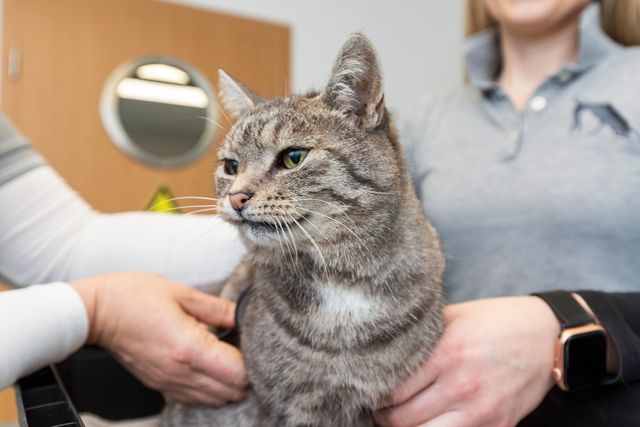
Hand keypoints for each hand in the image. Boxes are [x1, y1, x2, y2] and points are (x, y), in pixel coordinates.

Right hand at [71, 272, 247, 405]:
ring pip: (214, 401)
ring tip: (229, 359)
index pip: (237, 373)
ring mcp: (169, 383)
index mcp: (189, 348)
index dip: (252, 361)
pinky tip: (209, 369)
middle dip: (245, 375)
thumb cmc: (133, 296)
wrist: (94, 313)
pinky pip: (194, 399)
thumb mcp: (180, 292)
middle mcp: (181, 372)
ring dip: (228, 384)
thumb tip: (243, 315)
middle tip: (245, 351)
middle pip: (231, 392)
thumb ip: (217, 308)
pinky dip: (209, 390)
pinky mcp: (160, 386)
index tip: (252, 343)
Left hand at [376, 297, 560, 426]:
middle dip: (382, 417)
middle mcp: (461, 386)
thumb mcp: (453, 317)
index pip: (392, 390)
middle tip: (379, 409)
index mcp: (446, 355)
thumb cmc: (495, 321)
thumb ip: (421, 337)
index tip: (369, 390)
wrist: (547, 336)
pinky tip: (429, 423)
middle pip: (401, 420)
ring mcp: (481, 412)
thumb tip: (382, 348)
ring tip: (401, 419)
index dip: (374, 394)